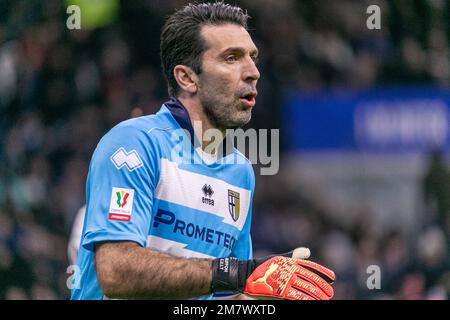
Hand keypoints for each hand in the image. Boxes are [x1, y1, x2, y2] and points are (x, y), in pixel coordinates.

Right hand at [211, 247, 334, 299]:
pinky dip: (307, 299)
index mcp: (291, 262)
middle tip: (331, 292)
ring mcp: (285, 280)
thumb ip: (294, 256)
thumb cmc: (264, 266)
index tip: (333, 277)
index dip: (323, 272)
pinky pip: (297, 296)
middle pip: (311, 279)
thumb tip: (308, 251)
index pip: (311, 267)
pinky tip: (313, 302)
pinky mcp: (280, 290)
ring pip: (306, 288)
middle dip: (322, 286)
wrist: (247, 274)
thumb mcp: (280, 258)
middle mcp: (290, 270)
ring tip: (326, 299)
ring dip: (318, 294)